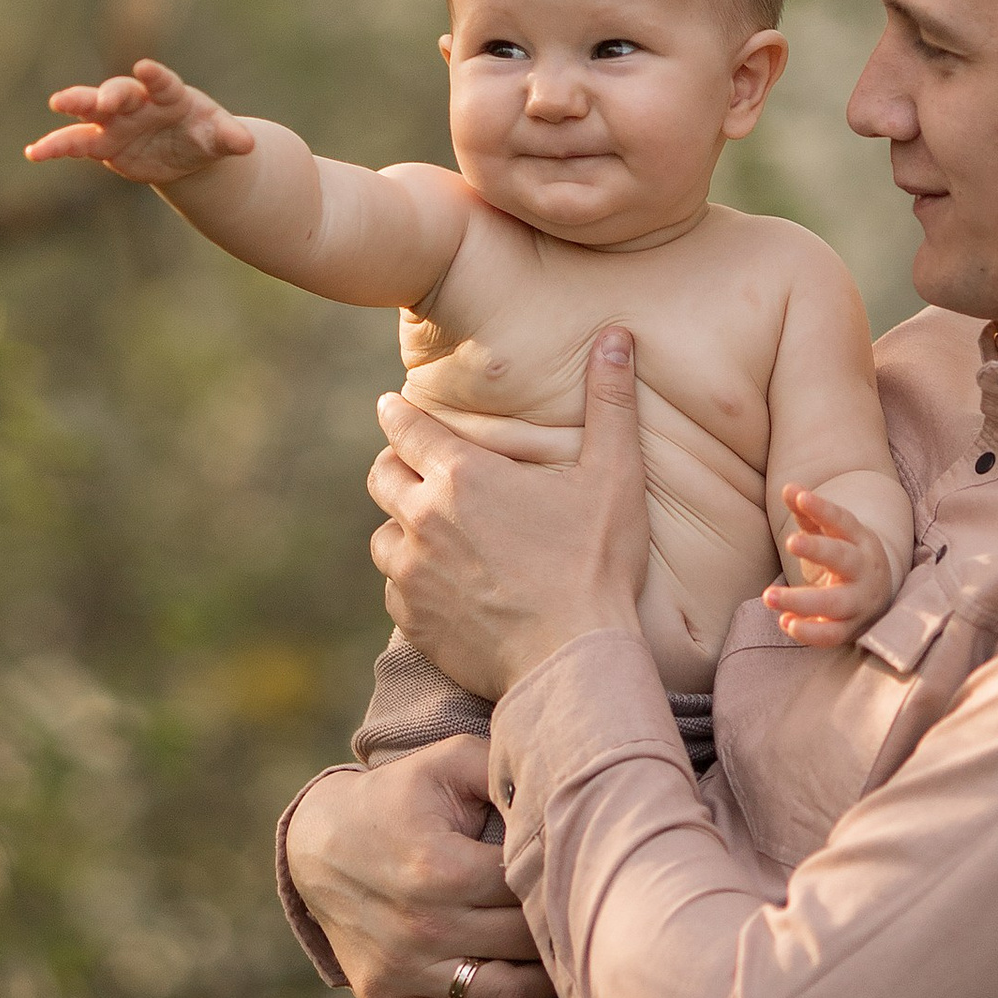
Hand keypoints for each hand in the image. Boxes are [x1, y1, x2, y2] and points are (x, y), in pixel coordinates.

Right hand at [24, 59, 254, 188]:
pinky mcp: (101, 143)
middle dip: (111, 94)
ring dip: (76, 106)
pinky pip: (75, 143)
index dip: (155, 76)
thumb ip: (230, 138)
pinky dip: (55, 147)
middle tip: (103, 101)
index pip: (163, 82)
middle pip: (120, 92)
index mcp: (170, 95)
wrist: (185, 152)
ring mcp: (116, 122)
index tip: (146, 68)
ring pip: (90, 111)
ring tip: (58, 104)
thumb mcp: (219, 138)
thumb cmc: (204, 135)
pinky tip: (34, 152)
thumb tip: (248, 144)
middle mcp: (138, 102)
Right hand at [286, 741, 555, 997]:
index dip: (562, 882)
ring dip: (539, 991)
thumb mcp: (448, 763)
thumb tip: (560, 786)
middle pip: (523, 945)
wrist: (320, 841)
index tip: (581, 875)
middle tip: (582, 920)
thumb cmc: (400, 797)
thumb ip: (504, 769)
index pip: (529, 891)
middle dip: (558, 933)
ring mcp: (401, 969)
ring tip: (559, 968)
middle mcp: (422, 925)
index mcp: (442, 867)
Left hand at [367, 327, 650, 701]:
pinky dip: (410, 581)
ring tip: (426, 527)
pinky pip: (394, 589)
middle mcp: (424, 519)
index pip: (404, 427)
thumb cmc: (597, 565)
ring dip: (399, 526)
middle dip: (394, 463)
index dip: (396, 413)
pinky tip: (440, 583)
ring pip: (382, 535)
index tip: (391, 407)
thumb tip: (616, 335)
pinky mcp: (413, 622)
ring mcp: (413, 575)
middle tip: (413, 465)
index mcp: (462, 476)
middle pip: (381, 476)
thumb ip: (611, 401)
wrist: (574, 662)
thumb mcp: (614, 475)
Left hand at [764, 484, 900, 646]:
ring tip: (768, 596)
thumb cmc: (846, 556)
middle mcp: (864, 570)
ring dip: (801, 601)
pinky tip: (784, 622)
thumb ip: (808, 513)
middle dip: (818, 550)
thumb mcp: (832, 534)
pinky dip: (809, 632)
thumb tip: (787, 488)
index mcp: (860, 540)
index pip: (843, 521)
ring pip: (835, 603)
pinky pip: (832, 635)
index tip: (800, 497)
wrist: (879, 595)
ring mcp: (860, 602)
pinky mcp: (852, 629)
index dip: (823, 508)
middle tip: (789, 542)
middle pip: (844, 559)